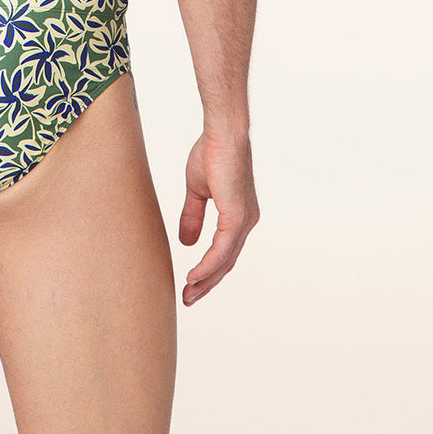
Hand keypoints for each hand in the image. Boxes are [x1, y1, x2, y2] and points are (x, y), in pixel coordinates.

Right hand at [179, 129, 258, 304]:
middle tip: (188, 299)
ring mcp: (243, 221)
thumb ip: (193, 216)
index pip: (224, 252)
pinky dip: (208, 266)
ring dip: (205, 280)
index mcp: (238, 216)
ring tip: (188, 294)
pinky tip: (194, 276)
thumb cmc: (211, 153)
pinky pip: (222, 250)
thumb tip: (187, 242)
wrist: (221, 134)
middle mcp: (245, 222)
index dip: (207, 270)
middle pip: (226, 263)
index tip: (190, 284)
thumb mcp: (198, 191)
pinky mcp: (237, 217)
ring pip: (225, 261)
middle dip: (206, 283)